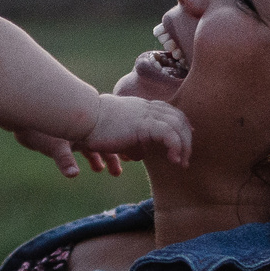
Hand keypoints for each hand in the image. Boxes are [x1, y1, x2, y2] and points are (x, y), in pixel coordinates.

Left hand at [14, 127, 123, 178]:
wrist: (23, 118)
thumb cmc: (39, 130)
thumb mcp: (54, 146)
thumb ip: (65, 160)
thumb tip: (73, 175)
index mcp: (87, 127)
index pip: (113, 136)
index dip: (123, 147)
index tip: (133, 158)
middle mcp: (85, 128)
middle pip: (107, 140)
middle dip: (115, 156)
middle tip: (120, 171)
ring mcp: (76, 132)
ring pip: (96, 145)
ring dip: (102, 158)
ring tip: (108, 172)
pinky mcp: (68, 136)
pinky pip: (84, 146)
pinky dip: (90, 156)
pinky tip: (94, 168)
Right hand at [76, 95, 191, 168]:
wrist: (82, 118)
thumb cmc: (93, 127)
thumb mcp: (117, 134)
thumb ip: (131, 142)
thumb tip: (138, 155)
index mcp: (140, 107)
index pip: (169, 112)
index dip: (181, 126)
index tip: (184, 142)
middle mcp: (146, 108)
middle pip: (178, 118)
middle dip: (186, 139)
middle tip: (184, 159)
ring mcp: (146, 114)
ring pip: (177, 125)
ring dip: (184, 145)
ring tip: (181, 163)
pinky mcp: (143, 124)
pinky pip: (169, 133)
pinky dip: (176, 146)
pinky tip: (174, 160)